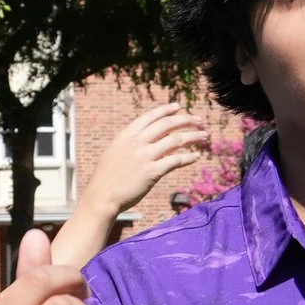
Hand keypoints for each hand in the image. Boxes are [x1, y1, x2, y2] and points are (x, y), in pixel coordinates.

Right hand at [89, 103, 209, 214]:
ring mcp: (145, 157)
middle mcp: (136, 142)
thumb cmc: (106, 178)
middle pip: (167, 124)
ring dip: (193, 136)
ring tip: (204, 136)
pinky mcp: (152, 172)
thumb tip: (146, 137)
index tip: (178, 107)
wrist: (101, 197)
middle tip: (198, 120)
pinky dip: (189, 157)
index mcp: (126, 135)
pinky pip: (176, 161)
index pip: (151, 116)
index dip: (166, 110)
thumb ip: (129, 143)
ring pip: (176, 140)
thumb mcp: (114, 152)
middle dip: (186, 120)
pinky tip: (196, 156)